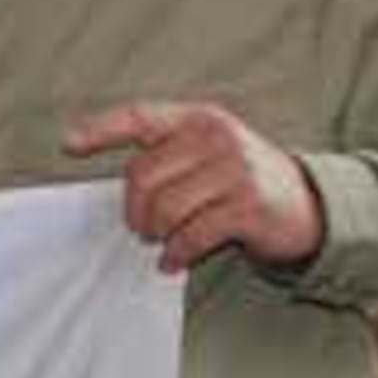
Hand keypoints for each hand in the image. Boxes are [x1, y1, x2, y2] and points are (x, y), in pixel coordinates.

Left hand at [63, 100, 323, 274]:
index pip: (139, 116)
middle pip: (142, 175)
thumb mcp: (211, 151)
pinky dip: (175, 253)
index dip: (101, 129)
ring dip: (155, 233)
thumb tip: (122, 190)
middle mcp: (215, 138)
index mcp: (199, 119)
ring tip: (161, 241)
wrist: (309, 204)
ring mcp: (234, 170)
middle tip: (140, 228)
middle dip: (134, 210)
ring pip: (165, 208)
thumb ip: (170, 155)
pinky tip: (173, 261)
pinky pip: (191, 235)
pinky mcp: (247, 207)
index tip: (68, 144)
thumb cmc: (244, 180)